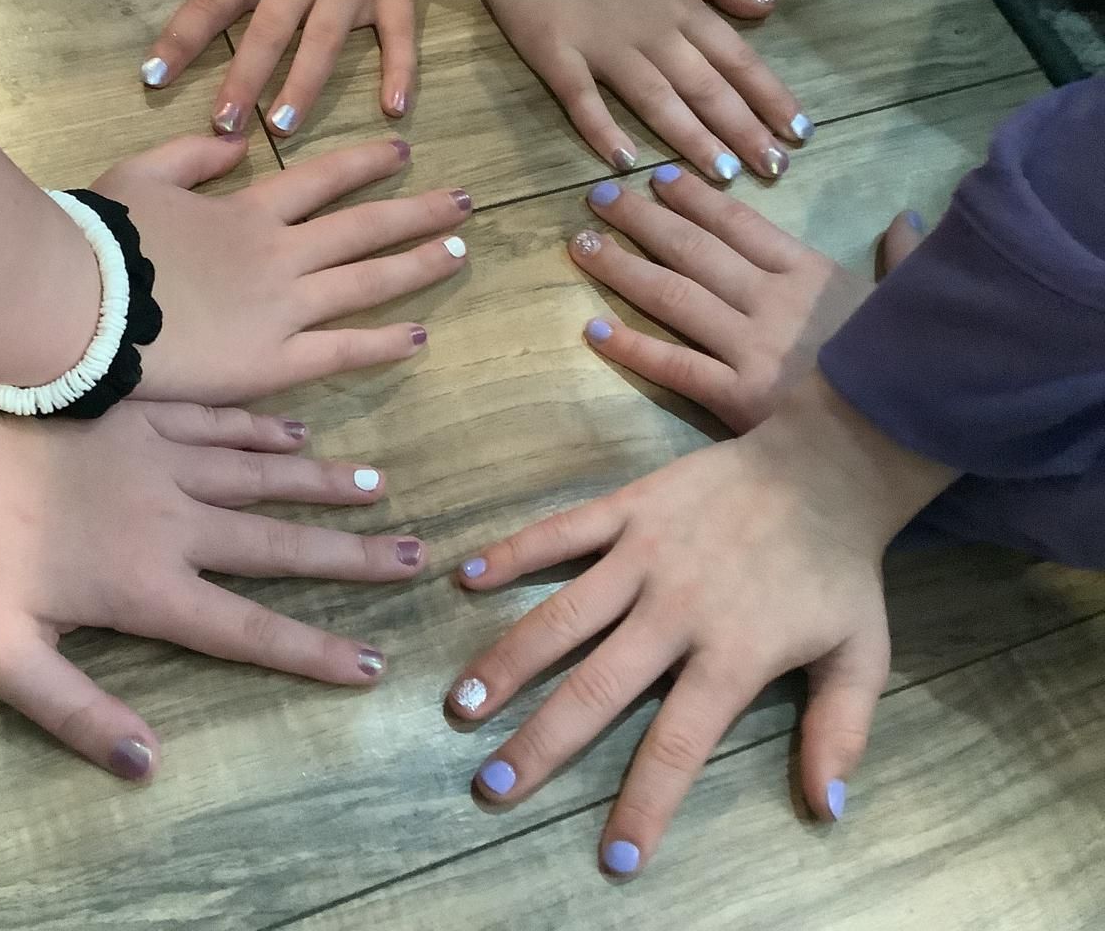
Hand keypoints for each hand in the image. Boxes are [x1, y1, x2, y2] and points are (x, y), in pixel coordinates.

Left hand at [0, 330, 428, 781]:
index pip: (247, 630)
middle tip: (415, 558)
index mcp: (144, 586)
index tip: (372, 667)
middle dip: (352, 558)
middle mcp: (172, 519)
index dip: (313, 653)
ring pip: (262, 474)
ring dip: (324, 486)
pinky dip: (266, 429)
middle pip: (278, 545)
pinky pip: (221, 420)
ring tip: (380, 490)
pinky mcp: (137, 409)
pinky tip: (297, 430)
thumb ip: (73, 712)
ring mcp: (159, 455)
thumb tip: (148, 764)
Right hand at [92, 133, 469, 403]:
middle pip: (363, 227)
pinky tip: (419, 335)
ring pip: (366, 282)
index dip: (365, 165)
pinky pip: (341, 350)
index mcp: (246, 212)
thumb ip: (192, 156)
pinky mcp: (273, 360)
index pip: (321, 180)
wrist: (83, 301)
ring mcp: (282, 308)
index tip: (403, 153)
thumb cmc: (101, 240)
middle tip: (464, 202)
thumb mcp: (140, 175)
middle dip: (417, 211)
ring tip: (460, 252)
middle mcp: (279, 255)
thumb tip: (238, 145)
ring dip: (417, 265)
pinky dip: (383, 343)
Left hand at [119, 0, 454, 135]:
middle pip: (268, 33)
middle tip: (223, 126)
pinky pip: (399, 35)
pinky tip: (395, 108)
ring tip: (283, 127)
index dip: (181, 40)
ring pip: (324, 42)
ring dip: (304, 85)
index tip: (153, 77)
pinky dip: (401, 69)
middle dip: (244, 80)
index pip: (212, 1)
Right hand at [447, 376, 956, 874]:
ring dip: (508, 661)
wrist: (828, 466)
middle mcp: (678, 610)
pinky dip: (514, 554)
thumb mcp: (862, 656)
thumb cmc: (839, 569)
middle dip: (542, 743)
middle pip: (598, 688)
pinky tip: (467, 580)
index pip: (678, 744)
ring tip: (461, 704)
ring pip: (564, 616)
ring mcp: (646, 555)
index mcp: (734, 654)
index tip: (613, 857)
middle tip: (492, 788)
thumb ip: (840, 732)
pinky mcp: (629, 508)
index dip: (645, 804)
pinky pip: (562, 532)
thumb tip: (825, 811)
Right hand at [472, 0, 807, 180]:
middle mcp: (654, 34)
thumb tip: (766, 7)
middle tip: (775, 169)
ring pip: (658, 99)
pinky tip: (624, 161)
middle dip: (745, 130)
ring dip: (693, 139)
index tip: (800, 133)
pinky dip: (603, 129)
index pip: (738, 59)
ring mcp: (605, 47)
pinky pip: (582, 98)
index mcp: (683, 8)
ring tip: (723, 177)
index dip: (770, 97)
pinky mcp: (557, 54)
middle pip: (707, 88)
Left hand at [570, 166, 925, 430]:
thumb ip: (903, 260)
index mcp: (812, 274)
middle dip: (643, 220)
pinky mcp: (738, 397)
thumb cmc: (910, 371)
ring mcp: (754, 348)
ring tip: (582, 244)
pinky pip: (676, 366)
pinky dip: (633, 348)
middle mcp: (775, 301)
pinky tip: (595, 330)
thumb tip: (908, 219)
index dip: (695, 198)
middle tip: (599, 198)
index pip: (741, 224)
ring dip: (624, 268)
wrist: (909, 440)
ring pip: (676, 297)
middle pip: (695, 250)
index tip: (657, 178)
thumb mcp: (911, 305)